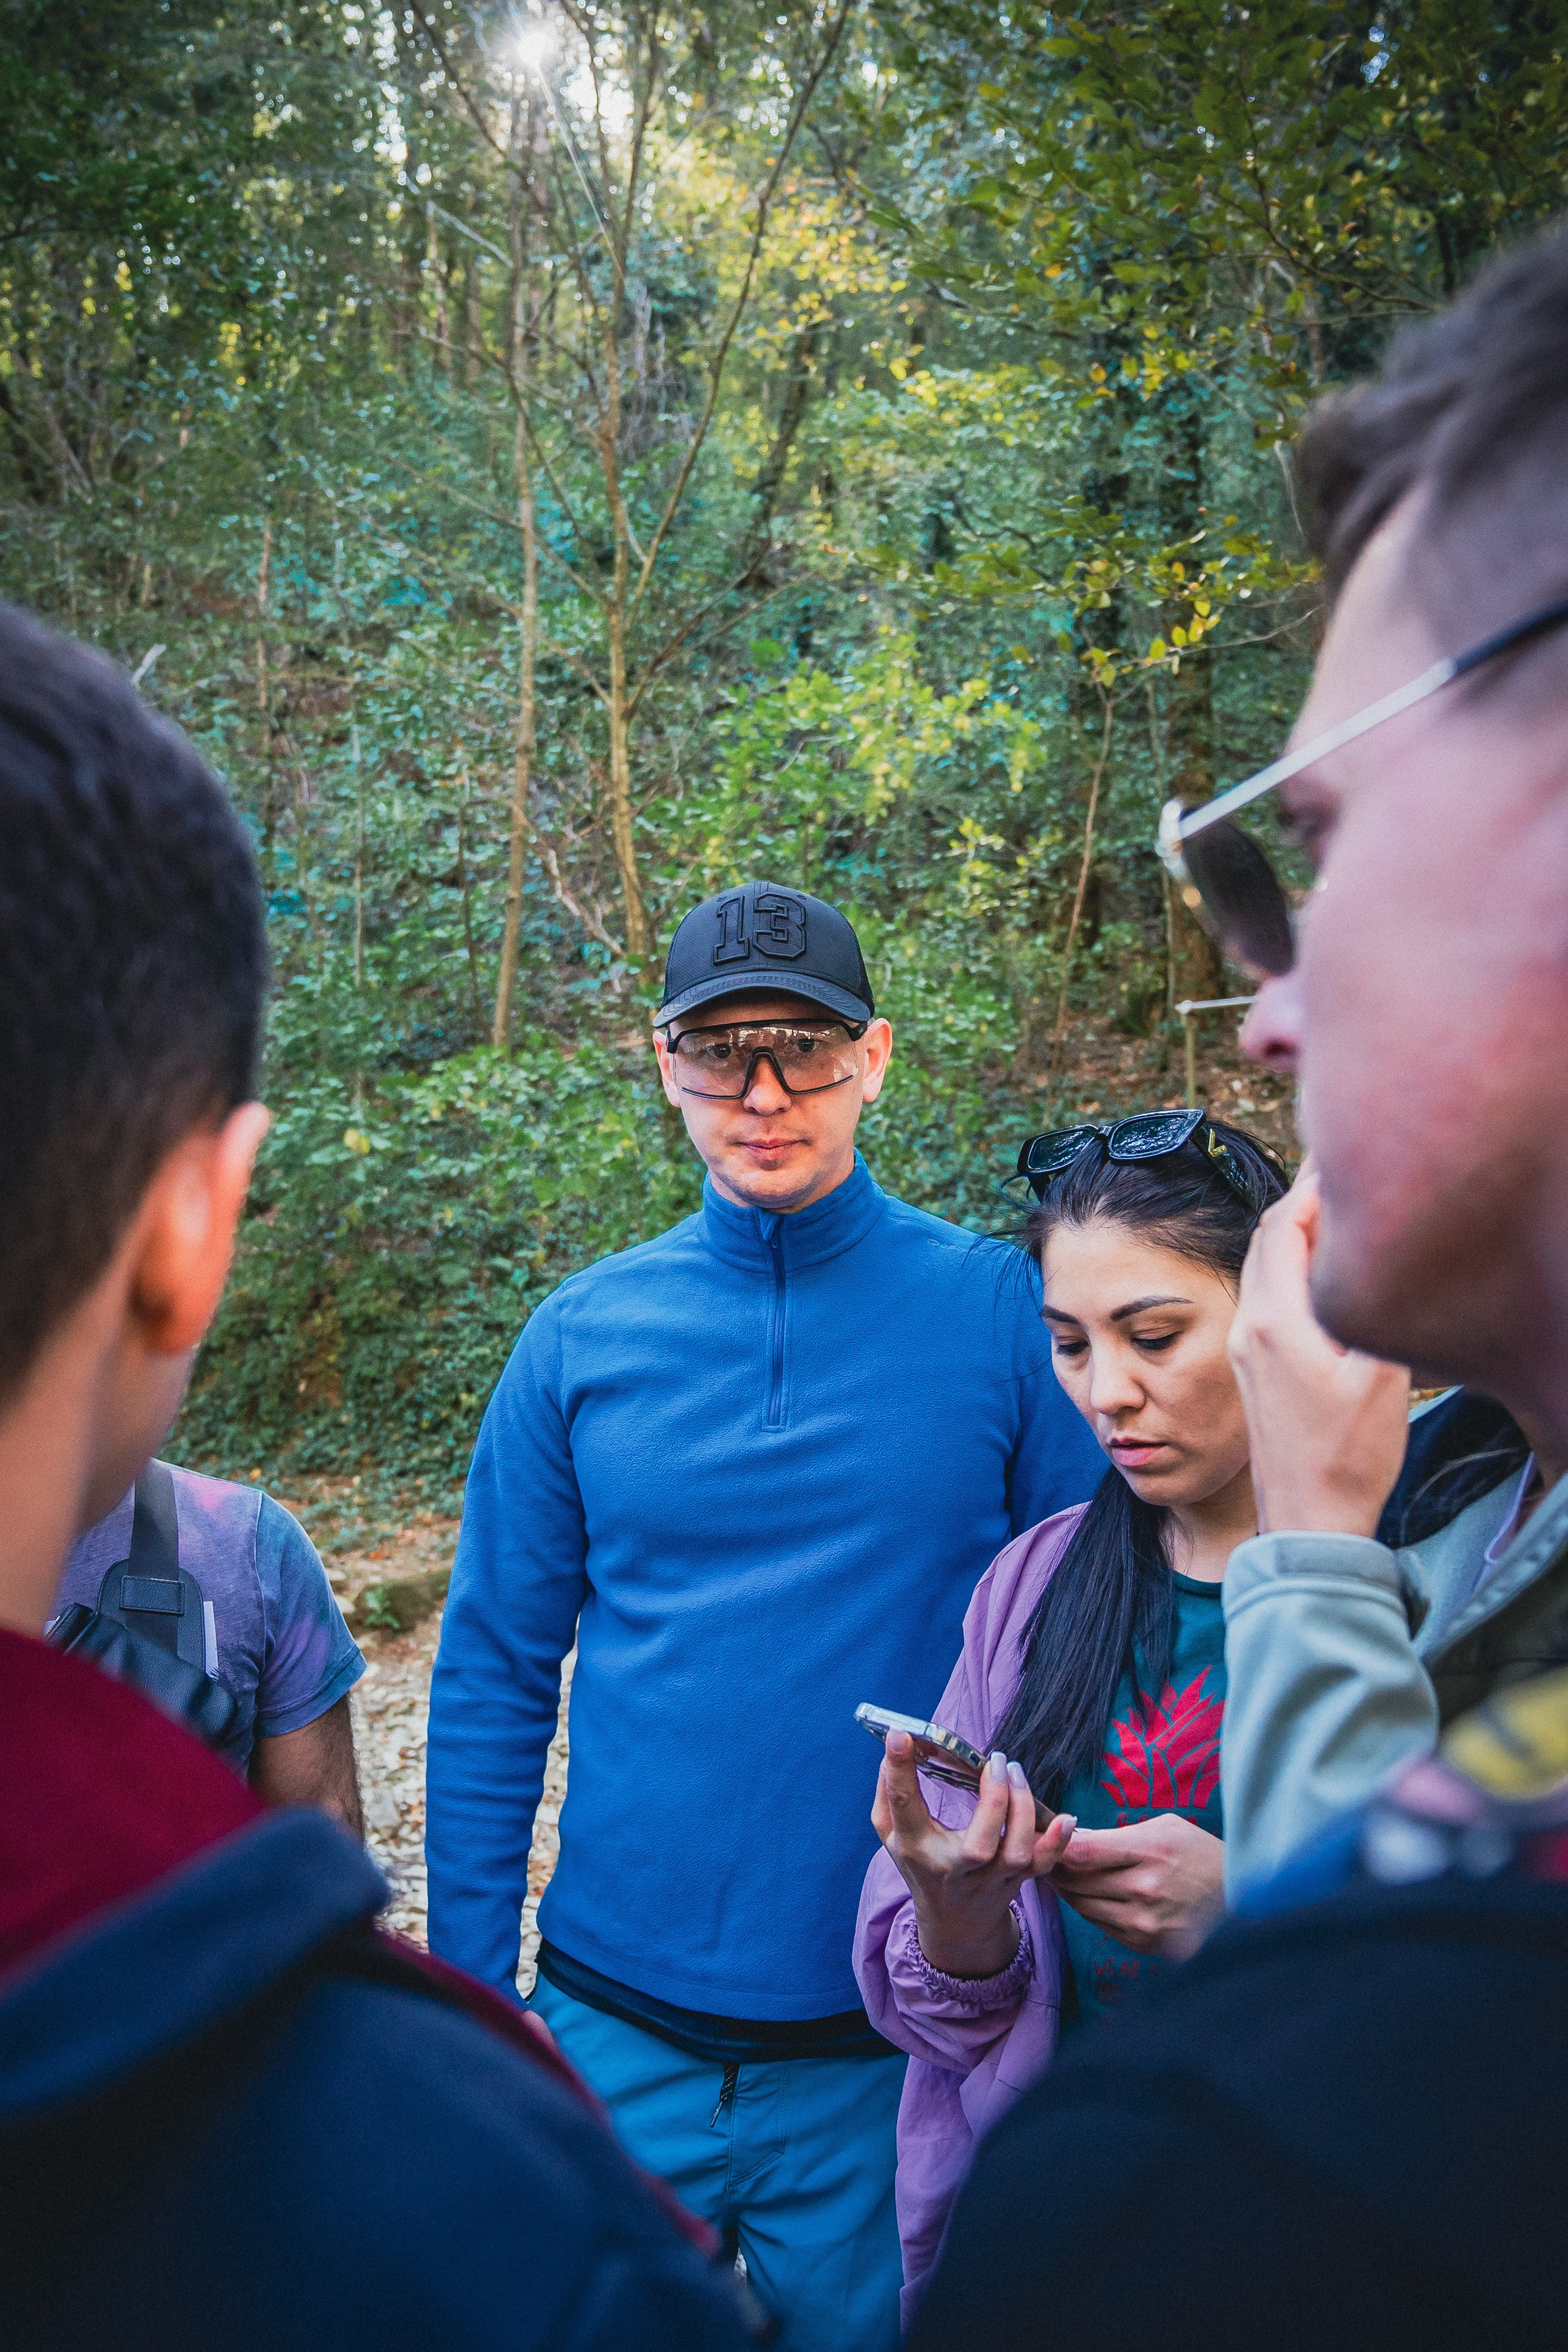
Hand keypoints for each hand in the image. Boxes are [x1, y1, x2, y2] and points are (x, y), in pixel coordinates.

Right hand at [872, 1733, 1076, 1979]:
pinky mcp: (1018, 1880)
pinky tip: (1066, 1818)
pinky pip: (1043, 1866)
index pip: (904, 1808)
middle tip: (995, 1760)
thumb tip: (898, 1743)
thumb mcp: (892, 1833)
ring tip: (1014, 1771)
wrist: (954, 1922)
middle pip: (979, 1845)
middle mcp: (954, 1869)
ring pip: (1015, 1852)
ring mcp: (990, 1879)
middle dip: (994, 1799)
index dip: (900, 1770)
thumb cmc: (921, 1863)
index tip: (902, 1735)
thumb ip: (888, 1790)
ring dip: (1022, 1809)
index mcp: (916, 1848)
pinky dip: (1057, 1843)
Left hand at [1044, 1814, 1223, 1958]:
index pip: (1083, 1852)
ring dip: (1069, 1891)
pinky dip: (1091, 1910)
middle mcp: (1144, 1889)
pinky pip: (1101, 1925)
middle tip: (1046, 1857)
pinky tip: (1092, 1896)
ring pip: (1083, 1905)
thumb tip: (1076, 1838)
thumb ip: (1120, 1834)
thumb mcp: (1167, 1828)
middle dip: (1057, 1868)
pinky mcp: (1145, 1945)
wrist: (1243, 1903)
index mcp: (1150, 1850)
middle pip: (1076, 1881)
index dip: (1057, 1846)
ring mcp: (1144, 1922)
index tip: (1047, 1839)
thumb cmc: (1203, 1856)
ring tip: (1064, 1876)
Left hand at [1228, 1170, 1410, 1537]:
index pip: (1285, 1224)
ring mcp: (1244, 1346)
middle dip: (1301, 1199)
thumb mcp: (1382, 1377)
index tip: (1340, 1159)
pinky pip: (1262, 1293)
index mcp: (1276, 1319)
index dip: (1312, 1186)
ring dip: (1292, 1232)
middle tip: (1338, 1173)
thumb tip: (1368, 1256)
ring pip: (1262, 1265)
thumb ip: (1369, 1305)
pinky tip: (1315, 1269)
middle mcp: (1249, 1325)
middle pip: (1267, 1237)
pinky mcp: (1250, 1366)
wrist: (1307, 1518)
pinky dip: (1285, 1265)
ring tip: (1331, 1212)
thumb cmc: (1347, 1455)